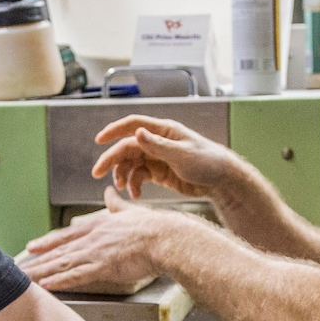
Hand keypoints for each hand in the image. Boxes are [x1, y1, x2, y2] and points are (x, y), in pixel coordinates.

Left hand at [20, 187, 169, 293]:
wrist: (166, 237)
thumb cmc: (154, 227)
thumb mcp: (130, 210)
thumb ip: (117, 204)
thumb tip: (109, 192)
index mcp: (99, 225)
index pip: (67, 234)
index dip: (48, 242)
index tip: (33, 246)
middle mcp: (93, 237)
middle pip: (59, 250)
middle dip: (38, 259)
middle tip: (20, 267)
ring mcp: (96, 252)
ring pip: (62, 263)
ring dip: (42, 272)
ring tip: (26, 279)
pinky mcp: (103, 266)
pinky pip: (76, 275)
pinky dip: (60, 280)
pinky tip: (47, 285)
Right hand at [91, 116, 244, 201]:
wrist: (222, 181)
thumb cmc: (207, 162)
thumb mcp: (183, 154)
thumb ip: (158, 145)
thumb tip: (137, 133)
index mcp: (163, 131)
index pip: (133, 125)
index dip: (114, 130)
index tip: (99, 140)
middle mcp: (157, 142)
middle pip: (127, 147)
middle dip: (112, 160)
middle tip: (97, 174)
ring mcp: (157, 157)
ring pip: (131, 164)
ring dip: (123, 176)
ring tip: (124, 189)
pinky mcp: (159, 172)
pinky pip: (139, 177)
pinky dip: (135, 185)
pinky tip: (137, 195)